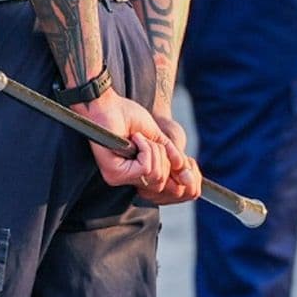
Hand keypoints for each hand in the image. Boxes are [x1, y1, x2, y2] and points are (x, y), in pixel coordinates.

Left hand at [73, 90, 188, 193]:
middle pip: (168, 186)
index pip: (175, 192)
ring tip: (139, 138)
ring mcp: (120, 178)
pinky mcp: (114, 173)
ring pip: (157, 176)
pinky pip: (146, 169)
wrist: (108, 104)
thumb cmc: (129, 117)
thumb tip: (188, 180)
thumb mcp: (159, 140)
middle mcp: (130, 181)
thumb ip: (174, 159)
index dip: (187, 179)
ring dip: (154, 151)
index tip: (187, 161)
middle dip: (166, 158)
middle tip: (151, 141)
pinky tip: (134, 139)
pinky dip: (146, 149)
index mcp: (141, 175)